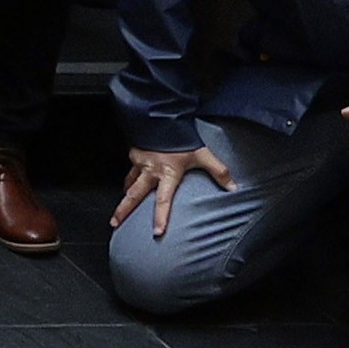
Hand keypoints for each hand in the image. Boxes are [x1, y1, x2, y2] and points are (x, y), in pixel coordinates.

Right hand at [115, 145, 233, 240]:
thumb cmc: (181, 136)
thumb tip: (233, 187)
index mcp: (167, 173)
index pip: (163, 200)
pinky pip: (130, 170)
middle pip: (134, 195)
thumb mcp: (203, 155)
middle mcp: (150, 171)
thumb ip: (218, 172)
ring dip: (124, 197)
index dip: (160, 217)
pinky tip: (128, 183)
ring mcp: (140, 163)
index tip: (156, 232)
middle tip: (114, 223)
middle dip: (123, 210)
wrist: (162, 115)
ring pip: (129, 184)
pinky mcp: (134, 154)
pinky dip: (128, 179)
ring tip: (120, 209)